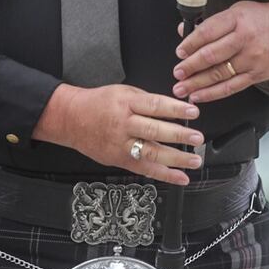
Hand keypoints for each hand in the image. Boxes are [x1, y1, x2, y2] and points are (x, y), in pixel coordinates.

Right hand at [33, 83, 202, 185]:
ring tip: (194, 160)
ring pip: (150, 153)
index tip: (193, 112)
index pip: (154, 105)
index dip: (175, 109)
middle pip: (154, 131)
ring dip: (176, 159)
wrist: (71, 119)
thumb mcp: (123, 91)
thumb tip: (174, 108)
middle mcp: (124, 125)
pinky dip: (164, 175)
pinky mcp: (119, 160)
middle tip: (197, 138)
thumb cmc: (99, 103)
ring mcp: (121, 145)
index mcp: (126, 103)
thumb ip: (146, 100)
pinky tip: (180, 177)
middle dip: (178, 135)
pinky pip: (144, 169)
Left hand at [172, 0, 268, 101]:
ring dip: (197, 84)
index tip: (179, 52)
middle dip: (190, 66)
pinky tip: (199, 96)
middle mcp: (245, 39)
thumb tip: (185, 33)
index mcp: (237, 19)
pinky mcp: (258, 74)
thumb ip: (212, 23)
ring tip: (182, 88)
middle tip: (177, 72)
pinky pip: (231, 87)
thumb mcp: (237, 11)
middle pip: (211, 55)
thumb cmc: (264, 19)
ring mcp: (253, 58)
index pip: (207, 32)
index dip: (190, 44)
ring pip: (219, 74)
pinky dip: (213, 93)